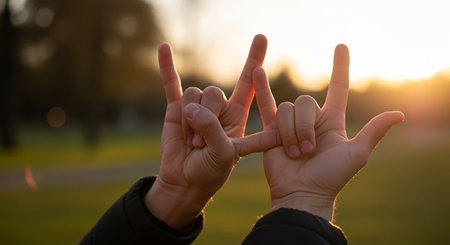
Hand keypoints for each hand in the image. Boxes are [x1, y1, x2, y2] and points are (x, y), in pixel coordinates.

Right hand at [145, 35, 279, 229]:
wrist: (185, 181)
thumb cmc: (211, 171)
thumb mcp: (223, 153)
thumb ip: (211, 129)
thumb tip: (192, 109)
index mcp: (237, 116)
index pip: (249, 84)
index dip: (254, 61)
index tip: (261, 37)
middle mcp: (219, 108)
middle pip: (214, 93)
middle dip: (205, 118)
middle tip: (199, 143)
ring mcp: (197, 107)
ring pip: (193, 95)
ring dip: (188, 121)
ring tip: (189, 141)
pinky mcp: (176, 109)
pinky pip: (172, 84)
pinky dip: (167, 68)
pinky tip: (164, 48)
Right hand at [253, 44, 404, 220]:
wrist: (302, 194)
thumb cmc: (331, 178)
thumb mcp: (356, 155)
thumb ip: (373, 132)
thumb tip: (399, 114)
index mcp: (332, 121)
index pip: (338, 88)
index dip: (340, 67)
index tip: (341, 46)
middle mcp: (311, 120)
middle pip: (304, 102)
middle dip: (304, 126)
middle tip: (307, 150)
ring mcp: (290, 124)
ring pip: (287, 109)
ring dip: (290, 132)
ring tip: (293, 153)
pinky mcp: (271, 130)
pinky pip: (266, 105)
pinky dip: (262, 89)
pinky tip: (257, 71)